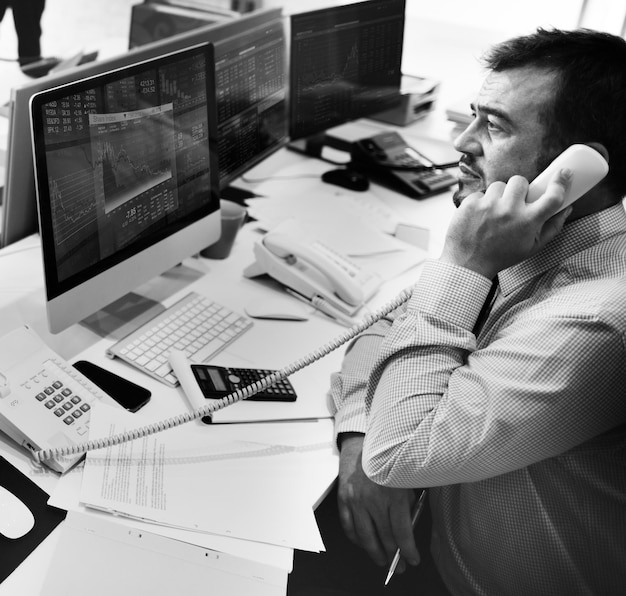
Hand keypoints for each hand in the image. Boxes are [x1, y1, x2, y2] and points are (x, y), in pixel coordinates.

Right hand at [337, 433, 419, 571]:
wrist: (363, 445)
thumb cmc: (388, 461)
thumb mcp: (404, 479)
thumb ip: (407, 503)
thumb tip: (408, 529)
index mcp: (392, 493)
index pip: (401, 532)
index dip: (408, 550)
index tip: (413, 560)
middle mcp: (373, 499)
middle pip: (384, 537)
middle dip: (394, 556)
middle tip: (400, 566)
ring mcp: (356, 500)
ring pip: (365, 536)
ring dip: (375, 553)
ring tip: (382, 560)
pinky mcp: (343, 499)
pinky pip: (349, 526)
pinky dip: (356, 539)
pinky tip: (363, 544)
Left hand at [441, 169, 572, 278]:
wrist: (468, 264)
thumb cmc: (502, 256)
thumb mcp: (532, 247)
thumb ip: (552, 227)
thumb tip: (567, 208)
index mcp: (528, 222)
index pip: (552, 196)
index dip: (560, 182)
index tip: (564, 172)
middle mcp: (510, 211)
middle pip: (521, 181)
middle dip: (518, 190)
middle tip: (513, 204)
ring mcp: (488, 205)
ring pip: (499, 185)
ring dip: (499, 196)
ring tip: (494, 213)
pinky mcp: (470, 204)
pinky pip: (480, 193)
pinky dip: (480, 203)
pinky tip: (479, 218)